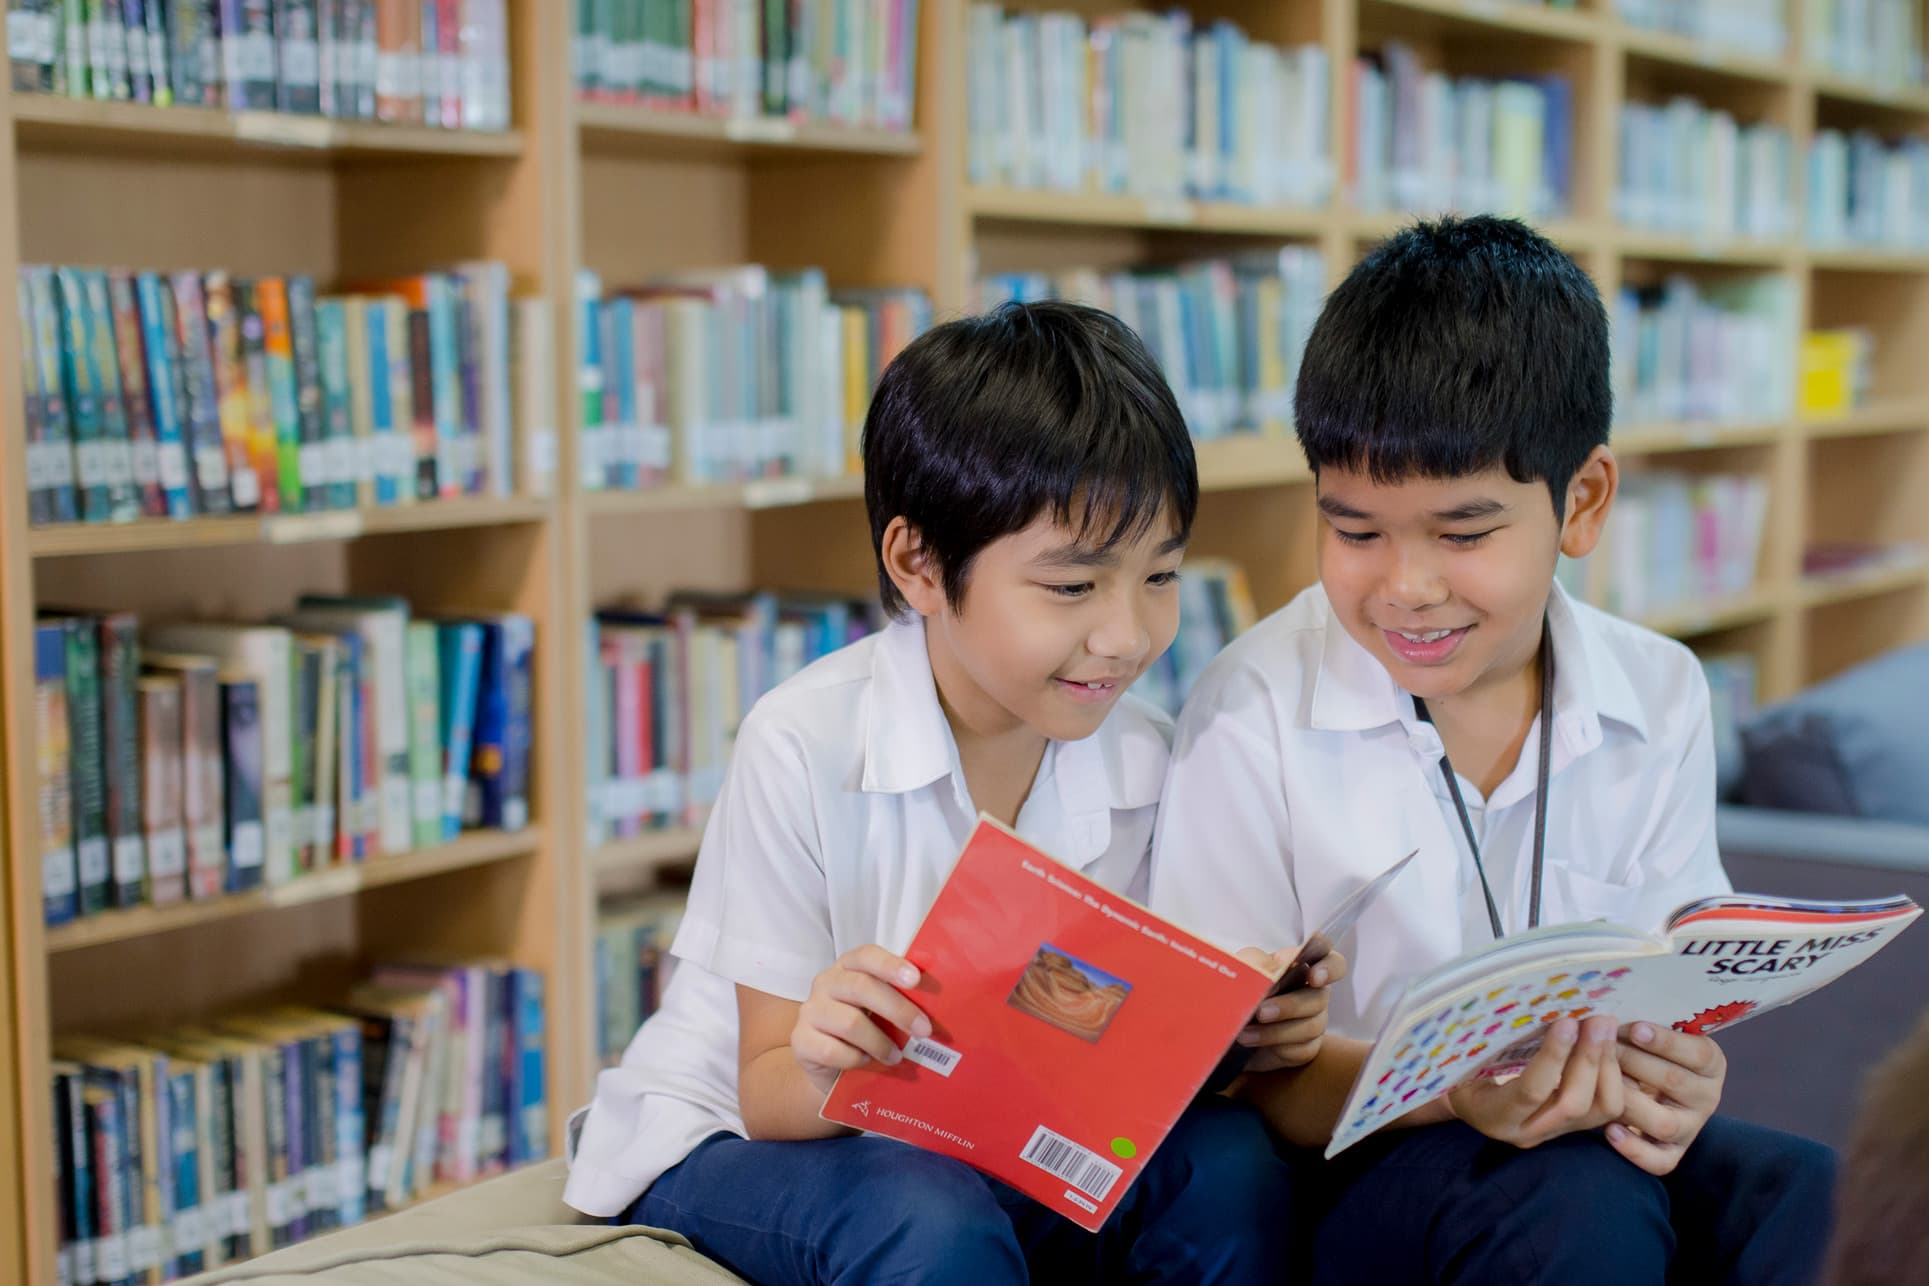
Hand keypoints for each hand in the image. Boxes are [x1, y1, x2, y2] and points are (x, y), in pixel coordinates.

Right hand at [791, 945, 932, 1098]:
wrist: (828, 1066)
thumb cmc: (864, 1031)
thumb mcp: (881, 1010)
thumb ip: (900, 1000)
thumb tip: (943, 1007)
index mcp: (849, 967)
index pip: (867, 955)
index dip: (891, 965)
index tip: (916, 979)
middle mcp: (825, 982)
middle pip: (862, 987)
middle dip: (898, 1009)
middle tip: (924, 1030)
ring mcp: (810, 1011)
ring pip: (850, 1023)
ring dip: (880, 1042)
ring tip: (895, 1057)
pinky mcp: (800, 1040)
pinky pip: (832, 1050)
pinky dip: (855, 1059)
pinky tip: (864, 1062)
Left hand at [1232, 947, 1347, 1072]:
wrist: (1227, 1026)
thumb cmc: (1239, 989)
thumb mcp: (1242, 968)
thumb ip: (1258, 962)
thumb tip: (1273, 972)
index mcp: (1301, 965)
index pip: (1330, 959)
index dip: (1329, 966)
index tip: (1314, 977)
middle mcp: (1313, 991)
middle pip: (1320, 996)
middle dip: (1290, 1006)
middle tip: (1261, 1012)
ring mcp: (1314, 1019)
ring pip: (1312, 1026)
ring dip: (1276, 1031)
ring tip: (1245, 1033)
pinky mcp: (1308, 1046)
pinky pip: (1304, 1048)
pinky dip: (1277, 1046)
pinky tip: (1254, 1042)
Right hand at [1447, 1015, 1624, 1146]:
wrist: (1467, 1101)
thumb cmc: (1460, 1070)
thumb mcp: (1466, 1057)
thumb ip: (1493, 1040)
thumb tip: (1533, 1004)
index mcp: (1494, 1116)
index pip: (1530, 1091)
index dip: (1553, 1056)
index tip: (1567, 1021)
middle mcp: (1527, 1132)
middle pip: (1573, 1104)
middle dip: (1589, 1059)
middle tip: (1597, 1019)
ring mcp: (1555, 1133)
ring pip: (1599, 1110)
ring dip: (1607, 1065)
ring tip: (1605, 1027)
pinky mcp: (1575, 1127)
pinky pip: (1608, 1107)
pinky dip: (1614, 1074)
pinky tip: (1610, 1044)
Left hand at [1607, 1022, 1725, 1175]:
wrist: (1654, 1091)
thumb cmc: (1646, 1050)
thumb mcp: (1654, 1035)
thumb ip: (1642, 1025)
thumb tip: (1609, 1006)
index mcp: (1710, 1063)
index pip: (1697, 1052)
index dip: (1665, 1041)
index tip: (1635, 1027)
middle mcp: (1707, 1097)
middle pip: (1673, 1082)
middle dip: (1632, 1062)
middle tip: (1600, 1047)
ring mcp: (1689, 1128)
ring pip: (1662, 1122)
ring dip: (1627, 1101)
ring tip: (1598, 1084)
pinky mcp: (1672, 1154)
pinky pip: (1660, 1162)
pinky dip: (1635, 1149)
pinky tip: (1609, 1130)